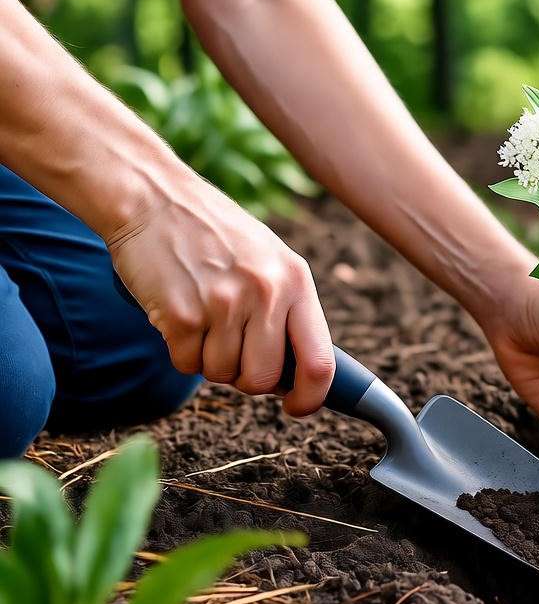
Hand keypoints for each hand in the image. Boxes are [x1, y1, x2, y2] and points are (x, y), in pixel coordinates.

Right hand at [105, 176, 333, 415]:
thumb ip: (287, 308)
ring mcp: (224, 304)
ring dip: (210, 359)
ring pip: (223, 374)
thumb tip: (298, 374)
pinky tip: (179, 315)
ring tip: (203, 317)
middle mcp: (266, 293)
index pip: (320, 361)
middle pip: (264, 379)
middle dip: (247, 379)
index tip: (297, 406)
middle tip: (232, 350)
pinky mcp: (182, 315)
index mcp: (295, 281)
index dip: (311, 397)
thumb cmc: (214, 233)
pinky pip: (187, 364)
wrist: (152, 197)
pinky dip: (181, 351)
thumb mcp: (269, 258)